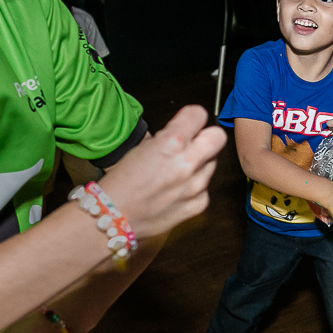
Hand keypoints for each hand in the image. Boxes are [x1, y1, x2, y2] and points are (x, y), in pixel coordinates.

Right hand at [98, 105, 226, 239]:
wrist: (114, 217)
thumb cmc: (122, 183)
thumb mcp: (143, 148)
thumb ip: (169, 137)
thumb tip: (186, 133)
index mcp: (172, 142)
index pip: (199, 114)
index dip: (192, 118)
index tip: (189, 124)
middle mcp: (188, 162)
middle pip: (218, 136)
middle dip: (207, 138)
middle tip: (194, 145)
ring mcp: (196, 185)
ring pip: (212, 163)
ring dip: (199, 164)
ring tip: (176, 173)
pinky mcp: (199, 204)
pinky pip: (205, 188)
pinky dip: (194, 188)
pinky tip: (176, 192)